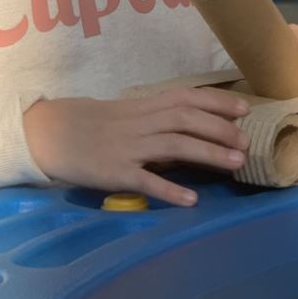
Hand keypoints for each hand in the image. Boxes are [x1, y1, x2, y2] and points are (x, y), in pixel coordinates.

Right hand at [23, 88, 250, 206]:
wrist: (50, 134)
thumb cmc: (95, 124)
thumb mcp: (128, 113)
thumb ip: (160, 117)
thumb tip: (200, 126)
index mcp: (143, 105)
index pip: (186, 97)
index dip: (217, 101)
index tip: (245, 108)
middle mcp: (139, 122)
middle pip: (186, 119)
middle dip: (220, 129)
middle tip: (247, 143)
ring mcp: (127, 147)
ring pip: (174, 145)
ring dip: (208, 153)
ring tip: (235, 164)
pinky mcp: (114, 173)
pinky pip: (145, 180)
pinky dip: (170, 190)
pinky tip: (191, 201)